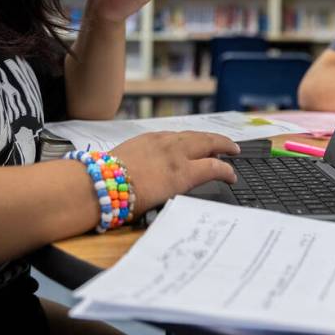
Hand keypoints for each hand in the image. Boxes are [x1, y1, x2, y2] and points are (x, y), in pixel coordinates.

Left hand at [110, 131, 239, 214]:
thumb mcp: (162, 201)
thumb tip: (187, 182)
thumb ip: (179, 188)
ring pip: (190, 134)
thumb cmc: (128, 202)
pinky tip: (184, 140)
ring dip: (205, 137)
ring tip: (213, 141)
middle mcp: (175, 153)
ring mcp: (161, 142)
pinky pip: (172, 133)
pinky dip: (184, 136)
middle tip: (234, 148)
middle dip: (224, 144)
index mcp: (182, 173)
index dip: (227, 172)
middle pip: (207, 142)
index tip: (232, 177)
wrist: (99, 185)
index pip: (214, 168)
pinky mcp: (147, 137)